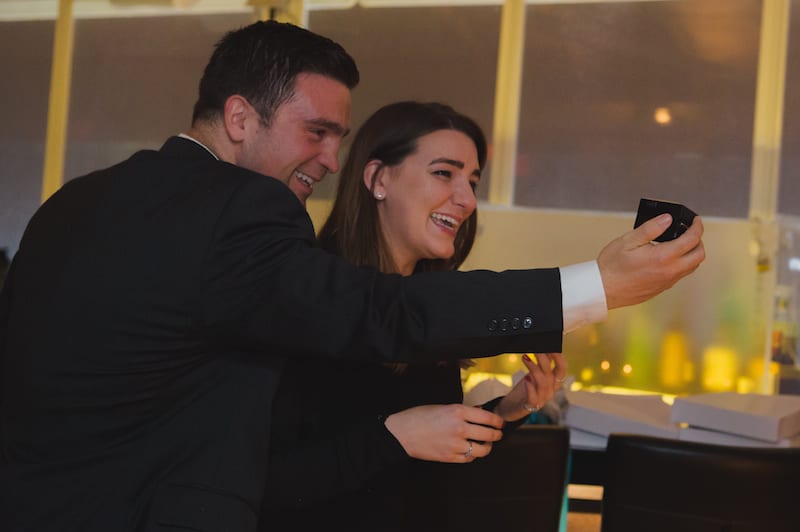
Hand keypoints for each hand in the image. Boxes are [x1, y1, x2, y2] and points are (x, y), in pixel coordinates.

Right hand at [384, 404, 503, 462]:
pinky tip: (471, 451)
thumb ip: (462, 410)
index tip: (501, 423)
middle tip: (498, 434)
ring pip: (482, 450)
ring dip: (488, 447)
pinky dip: (473, 455)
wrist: (402, 433)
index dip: (498, 421)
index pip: (487, 417)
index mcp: (457, 411)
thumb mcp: (442, 406)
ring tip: (487, 444)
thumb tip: (479, 411)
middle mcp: (459, 428)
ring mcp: (455, 444)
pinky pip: (469, 458)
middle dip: (497, 435)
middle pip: (488, 434)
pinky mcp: (450, 457)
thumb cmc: (419, 416)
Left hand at [494, 353, 566, 421]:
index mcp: (553, 382)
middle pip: (553, 374)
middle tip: (536, 349)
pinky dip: (530, 388)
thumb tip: (546, 346)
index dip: (559, 357)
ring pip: (543, 383)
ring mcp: (541, 399)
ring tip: (525, 358)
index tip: (551, 345)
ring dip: (535, 369)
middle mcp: (550, 391)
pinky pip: (533, 397)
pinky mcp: (530, 406)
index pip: (562, 369)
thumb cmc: (524, 389)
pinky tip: (525, 379)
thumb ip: (542, 363)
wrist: (512, 407)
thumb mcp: (534, 373)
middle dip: (545, 360)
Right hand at [598, 214, 704, 309]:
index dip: (697, 226)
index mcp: (663, 257)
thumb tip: (667, 218)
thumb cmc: (612, 266)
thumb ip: (651, 229)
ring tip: (681, 243)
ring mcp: (667, 282)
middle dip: (699, 241)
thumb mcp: (628, 241)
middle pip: (699, 255)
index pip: (692, 239)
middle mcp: (670, 271)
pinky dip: (682, 264)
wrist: (603, 289)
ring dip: (692, 254)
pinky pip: (680, 275)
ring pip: (692, 267)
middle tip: (690, 231)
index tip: (696, 220)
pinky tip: (668, 258)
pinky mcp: (662, 288)